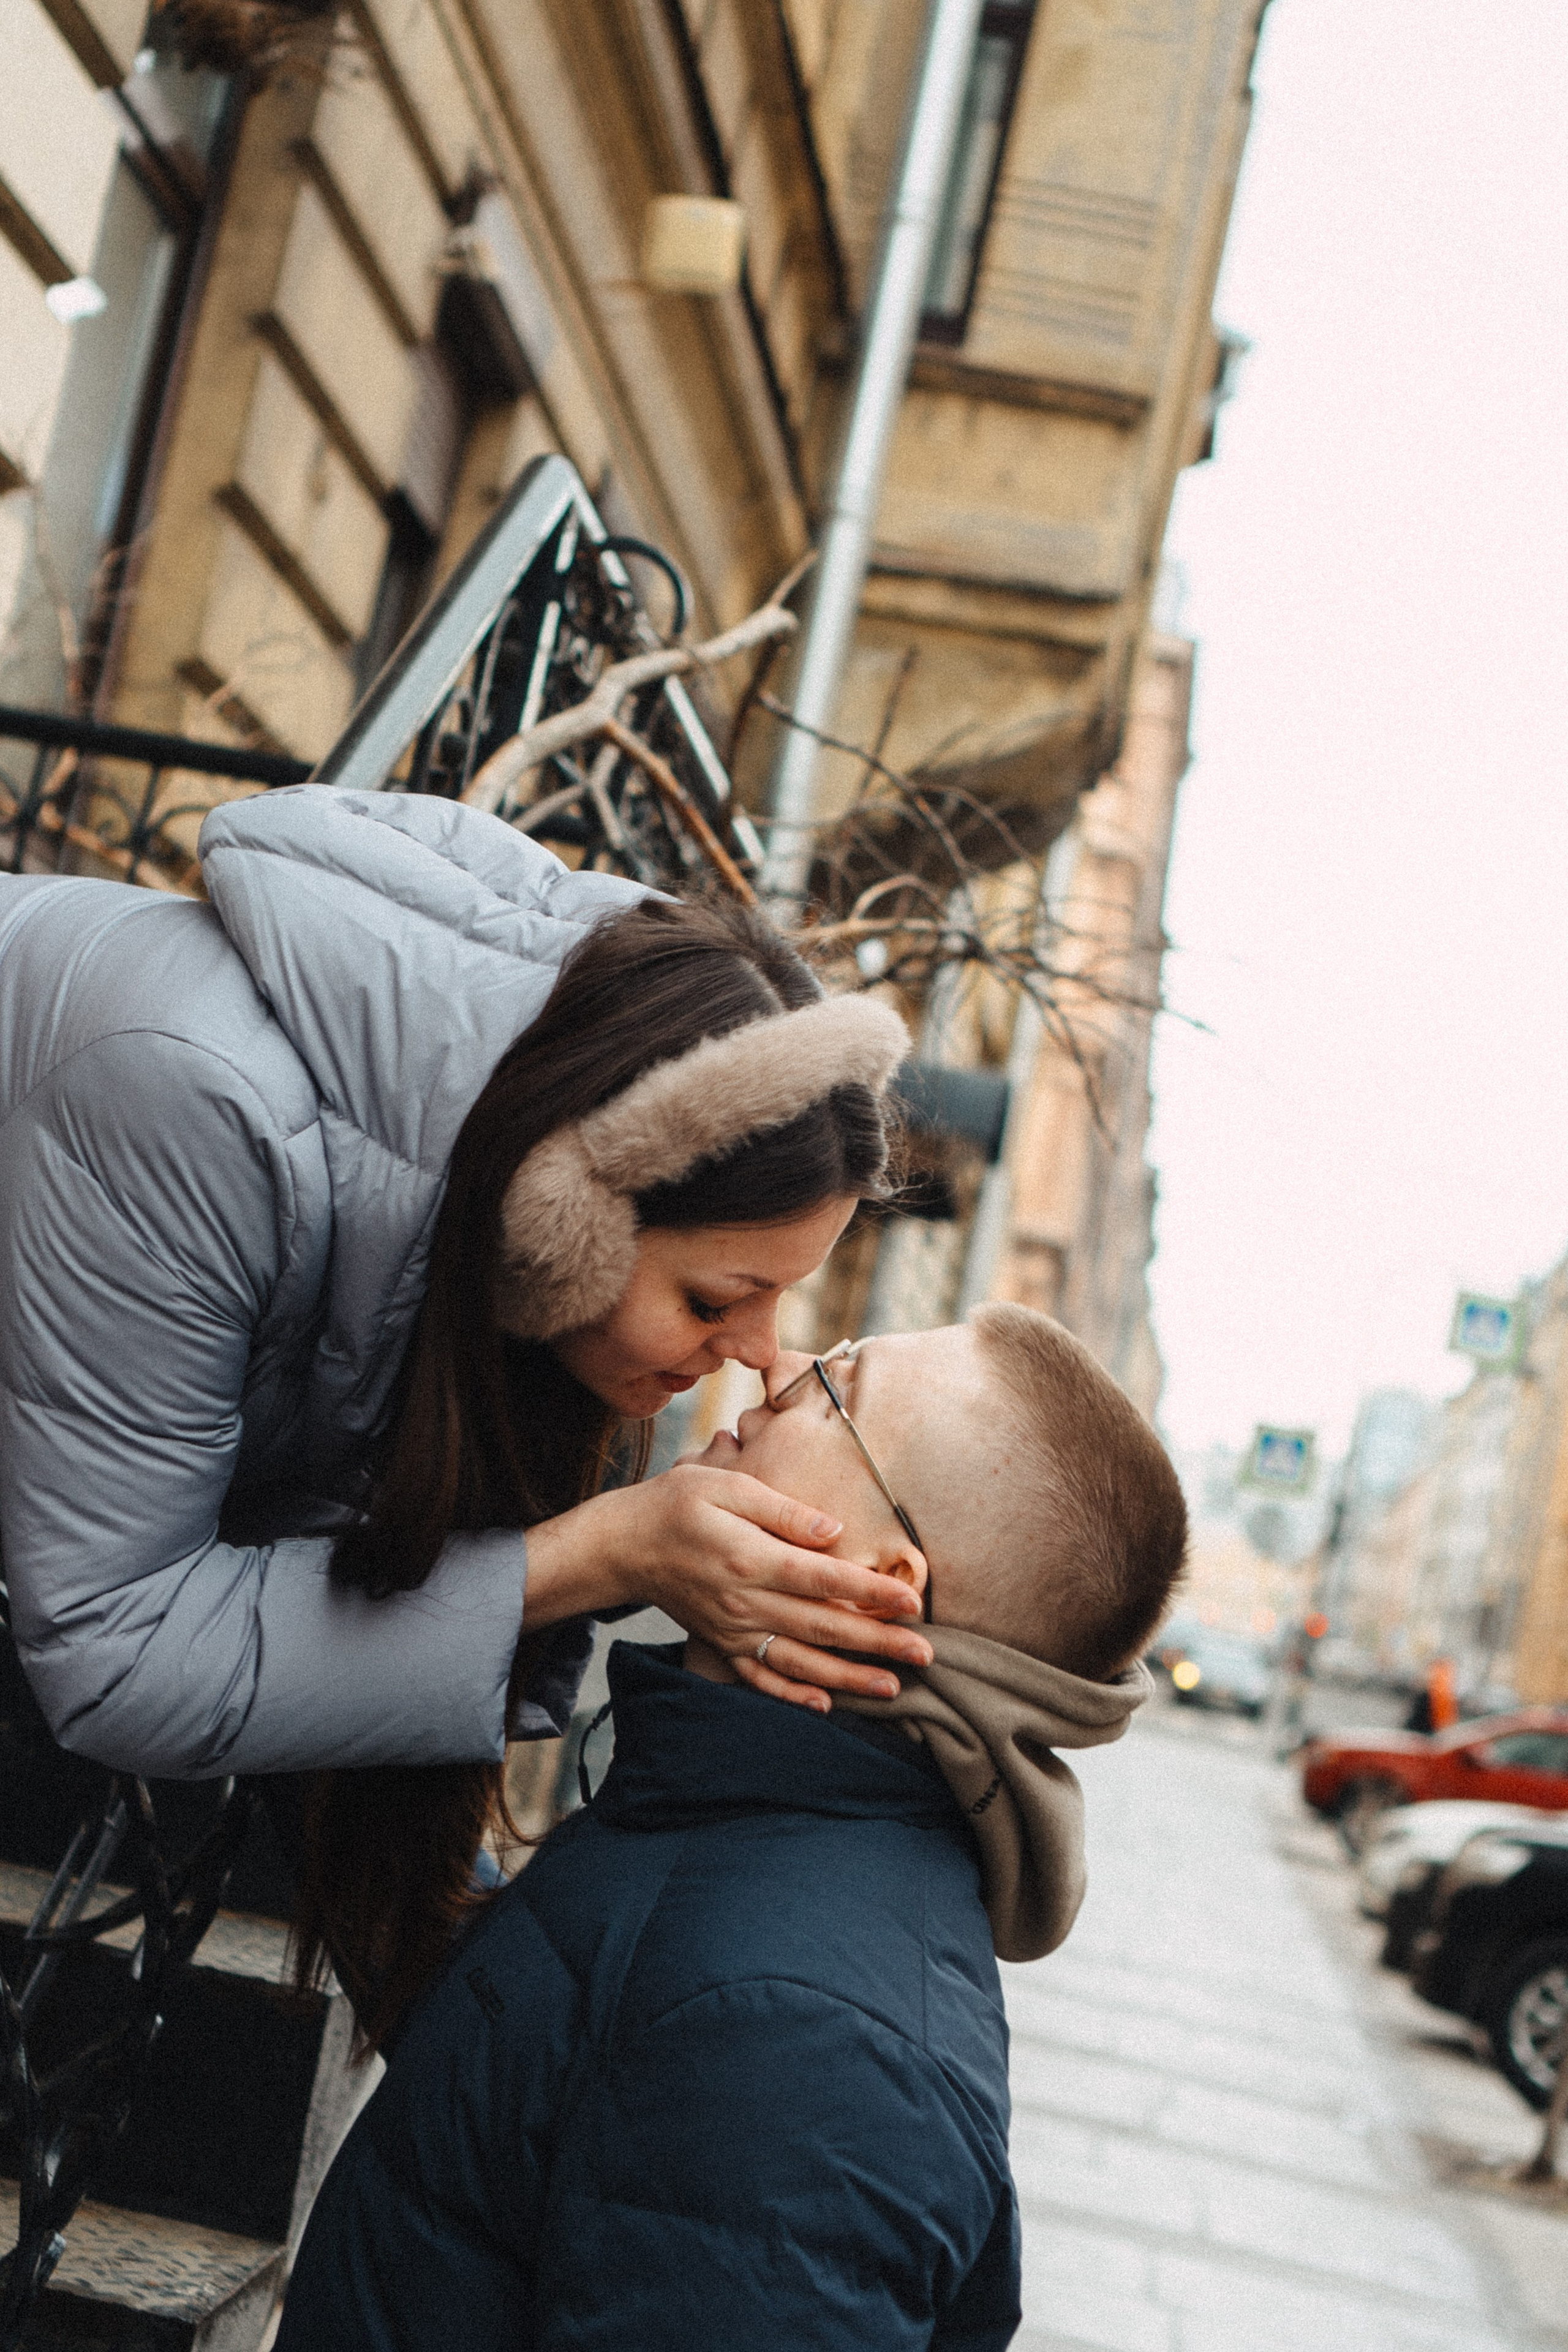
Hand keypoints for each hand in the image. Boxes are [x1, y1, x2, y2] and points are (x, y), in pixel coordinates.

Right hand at [523, 1463, 931, 1709]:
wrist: (623, 1545)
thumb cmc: (677, 1504)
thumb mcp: (726, 1485)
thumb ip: (783, 1510)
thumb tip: (835, 1530)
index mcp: (750, 1557)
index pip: (823, 1579)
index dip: (871, 1592)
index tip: (913, 1600)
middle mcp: (744, 1602)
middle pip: (821, 1627)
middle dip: (877, 1643)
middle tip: (926, 1654)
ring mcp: (733, 1629)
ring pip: (799, 1661)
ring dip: (848, 1678)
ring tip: (893, 1689)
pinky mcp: (721, 1644)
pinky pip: (760, 1678)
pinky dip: (792, 1696)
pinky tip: (826, 1706)